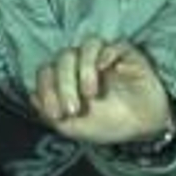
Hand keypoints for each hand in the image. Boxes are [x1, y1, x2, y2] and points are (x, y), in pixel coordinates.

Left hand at [30, 38, 173, 147]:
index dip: (46, 90)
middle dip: (64, 85)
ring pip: (86, 47)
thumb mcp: (74, 127)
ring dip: (83, 70)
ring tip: (90, 94)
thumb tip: (33, 96)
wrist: (142, 129)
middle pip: (64, 57)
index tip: (56, 114)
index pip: (46, 71)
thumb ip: (51, 114)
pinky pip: (113, 46)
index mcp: (66, 77)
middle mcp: (82, 62)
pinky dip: (106, 56)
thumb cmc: (107, 124)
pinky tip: (106, 71)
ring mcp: (104, 56)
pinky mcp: (127, 54)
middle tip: (73, 109)